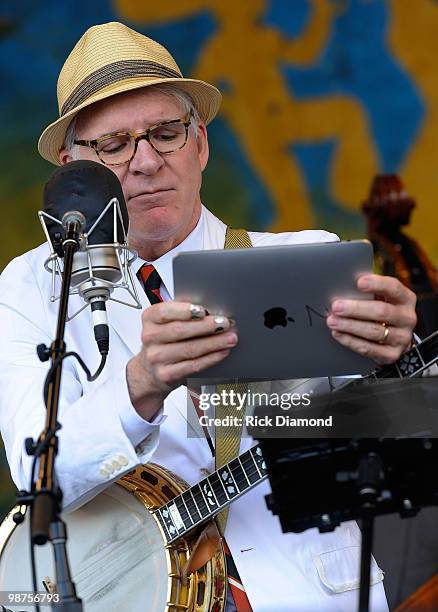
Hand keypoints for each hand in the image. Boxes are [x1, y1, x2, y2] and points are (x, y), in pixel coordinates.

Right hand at [126, 302, 236, 418]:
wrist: (149, 371)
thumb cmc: (163, 341)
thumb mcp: (166, 323)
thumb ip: (183, 314)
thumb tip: (211, 311)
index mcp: (150, 319)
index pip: (165, 311)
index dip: (185, 310)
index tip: (203, 310)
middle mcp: (150, 338)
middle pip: (180, 330)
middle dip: (207, 326)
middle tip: (225, 323)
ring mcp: (157, 358)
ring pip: (190, 349)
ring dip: (214, 342)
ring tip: (230, 338)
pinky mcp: (166, 374)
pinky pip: (194, 365)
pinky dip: (211, 358)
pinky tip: (222, 352)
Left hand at [326, 274, 416, 364]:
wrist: (394, 339)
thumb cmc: (382, 312)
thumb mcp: (381, 298)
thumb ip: (367, 292)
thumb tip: (343, 286)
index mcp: (405, 299)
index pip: (394, 288)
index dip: (377, 284)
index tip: (359, 282)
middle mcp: (407, 318)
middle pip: (381, 312)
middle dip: (355, 309)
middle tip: (336, 306)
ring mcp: (401, 337)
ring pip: (374, 331)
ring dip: (349, 326)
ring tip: (332, 321)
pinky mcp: (392, 354)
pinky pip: (369, 348)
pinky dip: (350, 341)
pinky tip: (338, 334)